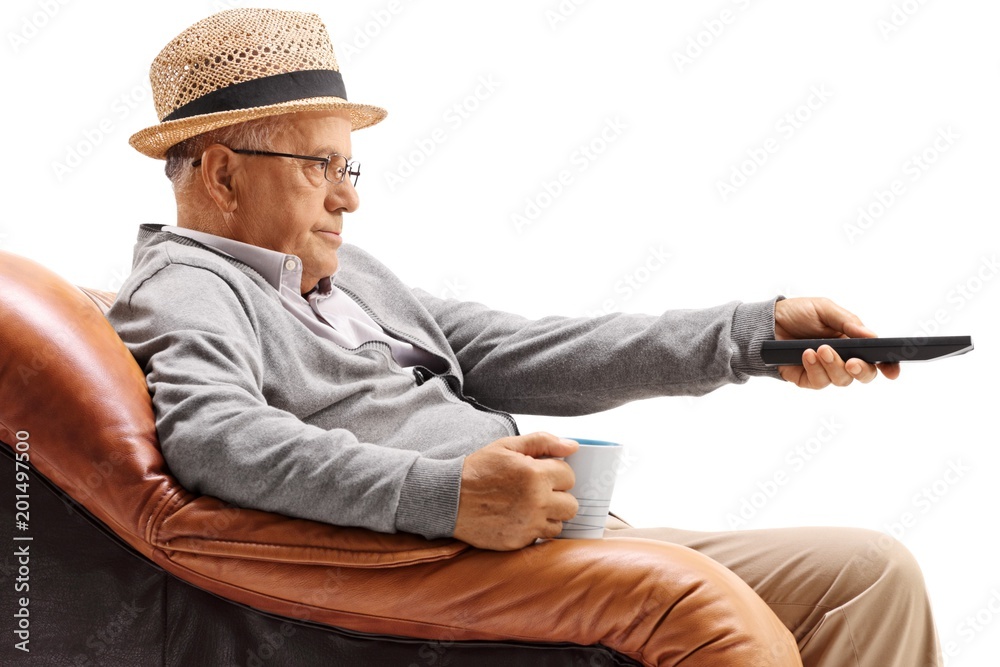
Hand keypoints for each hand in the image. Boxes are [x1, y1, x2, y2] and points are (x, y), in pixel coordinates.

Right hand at [453, 432, 578, 550]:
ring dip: (549, 515)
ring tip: (528, 506)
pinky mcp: (518, 542)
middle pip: (571, 505)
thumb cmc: (478, 469)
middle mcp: (536, 502)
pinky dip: (533, 529)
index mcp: (535, 475)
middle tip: (539, 491)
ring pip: (559, 524)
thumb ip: (543, 442)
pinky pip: (540, 537)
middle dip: (559, 497)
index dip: (557, 474)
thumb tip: (572, 447)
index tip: (543, 474)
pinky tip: (518, 518)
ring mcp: (528, 525)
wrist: (449, 498)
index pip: (569, 477)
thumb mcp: (507, 446)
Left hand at [774, 297, 900, 388]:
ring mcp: (825, 370)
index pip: (876, 358)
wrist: (767, 322)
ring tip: (820, 349)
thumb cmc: (798, 313)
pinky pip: (818, 382)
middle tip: (852, 362)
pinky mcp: (807, 379)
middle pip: (863, 375)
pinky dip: (814, 368)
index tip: (892, 371)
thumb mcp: (825, 309)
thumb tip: (872, 335)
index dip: (889, 366)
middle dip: (862, 370)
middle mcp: (842, 359)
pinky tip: (807, 355)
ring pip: (841, 380)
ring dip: (833, 365)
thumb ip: (849, 322)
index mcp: (853, 341)